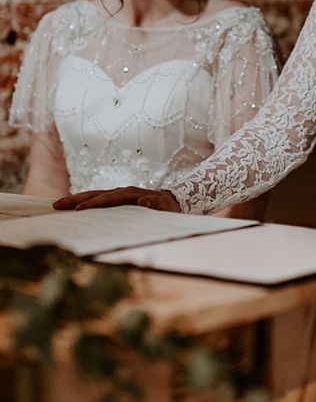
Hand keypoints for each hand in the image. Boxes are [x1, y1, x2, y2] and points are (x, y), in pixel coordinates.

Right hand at [53, 187, 180, 211]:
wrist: (172, 200)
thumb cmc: (168, 207)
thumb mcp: (166, 208)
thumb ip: (157, 205)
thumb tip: (144, 201)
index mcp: (132, 194)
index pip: (109, 198)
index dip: (93, 204)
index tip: (78, 210)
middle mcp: (123, 191)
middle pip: (96, 194)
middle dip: (76, 199)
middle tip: (57, 205)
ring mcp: (118, 193)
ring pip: (94, 194)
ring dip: (76, 199)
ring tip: (58, 204)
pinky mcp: (116, 198)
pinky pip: (97, 198)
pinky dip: (84, 201)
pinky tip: (71, 207)